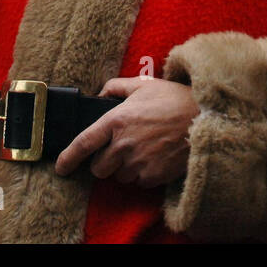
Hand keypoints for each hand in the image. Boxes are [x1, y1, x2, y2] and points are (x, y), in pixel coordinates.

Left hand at [54, 76, 198, 187]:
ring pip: (119, 176)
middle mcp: (124, 144)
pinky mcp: (153, 176)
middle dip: (105, 161)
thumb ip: (116, 86)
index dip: (68, 158)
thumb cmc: (175, 99)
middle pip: (99, 168)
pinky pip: (138, 181)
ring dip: (125, 168)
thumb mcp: (143, 85)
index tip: (60, 167)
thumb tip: (100, 94)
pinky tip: (156, 156)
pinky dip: (143, 173)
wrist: (206, 118)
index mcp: (117, 120)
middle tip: (122, 148)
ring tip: (144, 149)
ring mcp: (138, 162)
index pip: (83, 143)